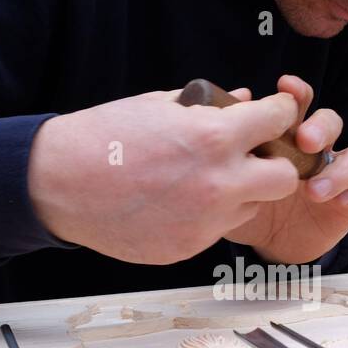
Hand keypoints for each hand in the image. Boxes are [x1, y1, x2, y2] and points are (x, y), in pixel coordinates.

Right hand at [27, 89, 300, 264]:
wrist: (61, 184)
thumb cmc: (105, 138)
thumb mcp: (161, 105)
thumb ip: (212, 106)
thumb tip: (246, 101)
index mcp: (215, 138)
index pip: (281, 119)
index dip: (280, 113)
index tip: (273, 114)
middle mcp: (220, 183)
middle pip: (286, 178)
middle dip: (276, 163)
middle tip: (254, 156)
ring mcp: (206, 221)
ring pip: (253, 207)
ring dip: (242, 191)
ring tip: (206, 178)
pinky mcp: (190, 247)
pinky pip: (219, 229)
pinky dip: (210, 215)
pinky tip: (180, 201)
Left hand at [223, 75, 347, 264]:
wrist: (270, 245)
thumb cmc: (253, 206)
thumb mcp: (235, 181)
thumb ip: (235, 144)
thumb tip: (240, 97)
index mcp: (288, 137)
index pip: (299, 103)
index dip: (297, 92)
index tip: (287, 87)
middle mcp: (317, 149)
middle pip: (331, 121)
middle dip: (321, 128)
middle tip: (305, 143)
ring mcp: (339, 170)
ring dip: (340, 169)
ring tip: (314, 191)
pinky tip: (342, 201)